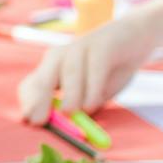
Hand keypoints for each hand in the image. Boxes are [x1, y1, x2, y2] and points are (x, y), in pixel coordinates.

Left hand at [17, 13, 160, 121]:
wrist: (135, 36)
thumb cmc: (109, 70)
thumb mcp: (92, 93)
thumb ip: (80, 107)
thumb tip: (70, 126)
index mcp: (52, 69)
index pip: (32, 86)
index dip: (29, 103)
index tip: (27, 121)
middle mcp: (60, 57)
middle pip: (43, 78)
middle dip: (38, 100)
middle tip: (36, 120)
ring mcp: (79, 48)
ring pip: (69, 72)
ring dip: (69, 94)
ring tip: (70, 113)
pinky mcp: (102, 46)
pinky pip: (95, 67)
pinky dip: (93, 87)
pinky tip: (93, 103)